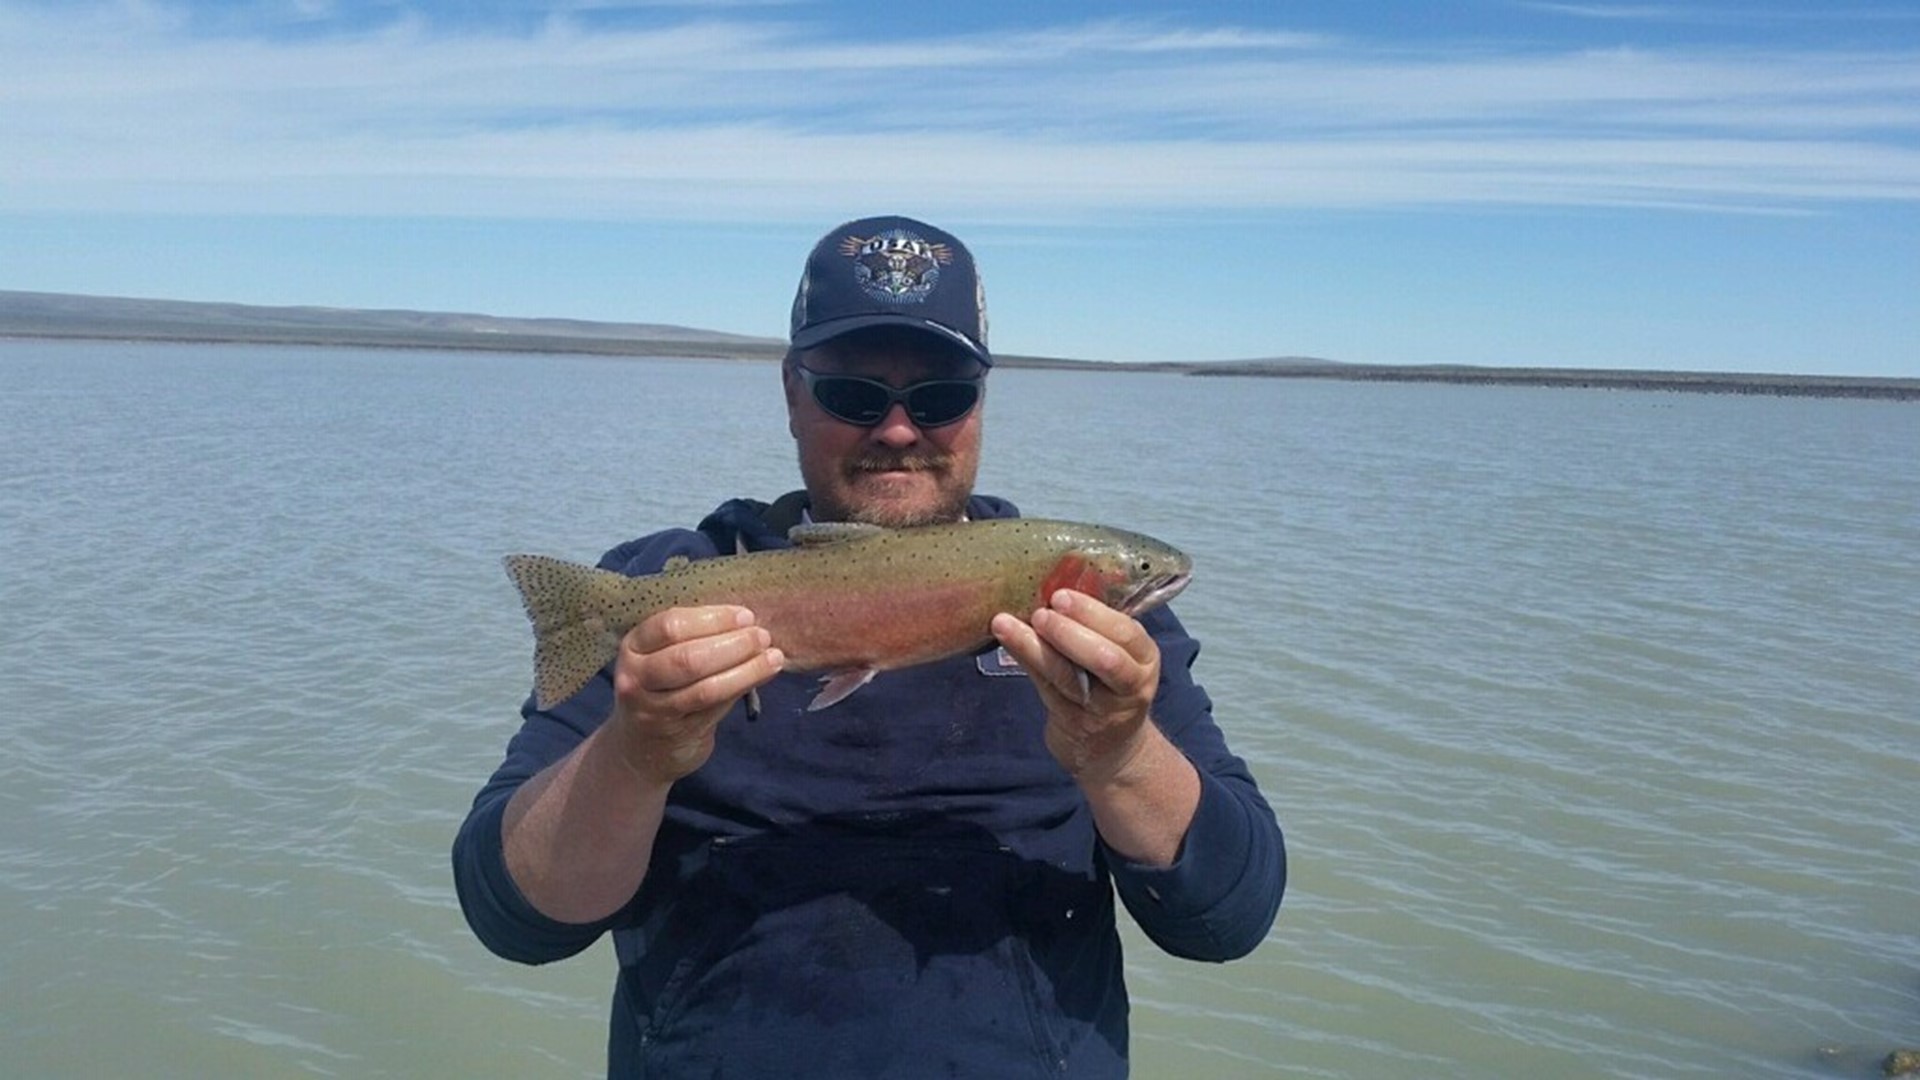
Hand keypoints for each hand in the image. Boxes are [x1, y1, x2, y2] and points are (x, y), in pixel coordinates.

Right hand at [610, 605, 784, 784]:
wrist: (642, 744)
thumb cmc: (661, 687)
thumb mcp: (662, 655)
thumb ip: (695, 637)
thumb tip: (745, 621)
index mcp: (633, 647)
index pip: (670, 626)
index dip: (712, 619)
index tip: (745, 615)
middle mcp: (636, 678)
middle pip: (688, 658)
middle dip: (733, 644)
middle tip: (762, 636)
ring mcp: (654, 710)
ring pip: (705, 688)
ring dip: (746, 670)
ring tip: (773, 657)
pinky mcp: (676, 732)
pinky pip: (715, 708)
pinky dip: (742, 688)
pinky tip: (763, 676)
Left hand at [991, 589, 1162, 786]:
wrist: (1111, 748)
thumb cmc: (1110, 684)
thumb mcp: (1118, 654)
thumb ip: (1097, 626)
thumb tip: (1055, 578)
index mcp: (1144, 657)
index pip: (1127, 633)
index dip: (1094, 613)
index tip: (1061, 595)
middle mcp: (1130, 685)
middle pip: (1104, 658)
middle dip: (1069, 632)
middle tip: (1040, 612)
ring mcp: (1101, 709)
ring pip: (1068, 677)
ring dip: (1035, 648)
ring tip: (1005, 623)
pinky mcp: (1073, 724)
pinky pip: (1046, 689)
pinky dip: (1025, 662)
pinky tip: (1008, 642)